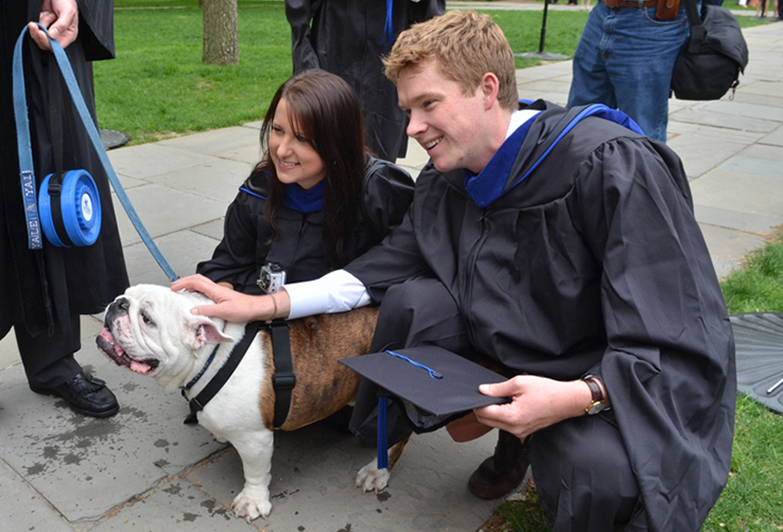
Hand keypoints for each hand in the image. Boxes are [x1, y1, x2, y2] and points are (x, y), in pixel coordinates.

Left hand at [29, 0, 78, 50]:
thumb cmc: (67, 1)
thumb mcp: (68, 12)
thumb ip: (62, 25)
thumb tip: (53, 35)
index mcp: (69, 35)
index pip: (58, 46)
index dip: (48, 42)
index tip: (41, 34)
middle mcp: (60, 34)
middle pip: (47, 43)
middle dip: (39, 35)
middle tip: (35, 26)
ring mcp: (51, 29)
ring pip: (40, 36)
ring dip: (39, 25)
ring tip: (45, 16)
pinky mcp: (44, 24)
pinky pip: (37, 28)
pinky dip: (37, 21)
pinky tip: (43, 15)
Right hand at [171, 274, 288, 321]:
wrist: (256, 309)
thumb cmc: (244, 309)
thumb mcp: (224, 311)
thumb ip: (207, 310)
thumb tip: (193, 311)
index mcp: (215, 290)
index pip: (195, 282)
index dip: (183, 283)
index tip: (173, 287)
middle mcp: (217, 289)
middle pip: (197, 279)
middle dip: (184, 281)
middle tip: (174, 287)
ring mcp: (219, 292)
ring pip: (201, 284)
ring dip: (190, 285)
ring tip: (181, 291)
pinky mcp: (221, 296)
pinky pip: (205, 290)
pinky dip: (196, 291)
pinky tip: (196, 298)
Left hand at [473, 375, 591, 439]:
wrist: (567, 401)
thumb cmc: (548, 392)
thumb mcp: (520, 383)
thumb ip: (498, 388)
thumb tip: (483, 390)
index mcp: (512, 417)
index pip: (484, 413)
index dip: (478, 402)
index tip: (478, 394)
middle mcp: (515, 429)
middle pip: (486, 421)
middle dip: (483, 408)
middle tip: (488, 394)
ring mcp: (520, 433)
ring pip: (495, 424)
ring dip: (493, 412)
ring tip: (504, 398)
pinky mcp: (524, 432)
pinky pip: (506, 426)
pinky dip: (503, 416)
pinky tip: (511, 405)